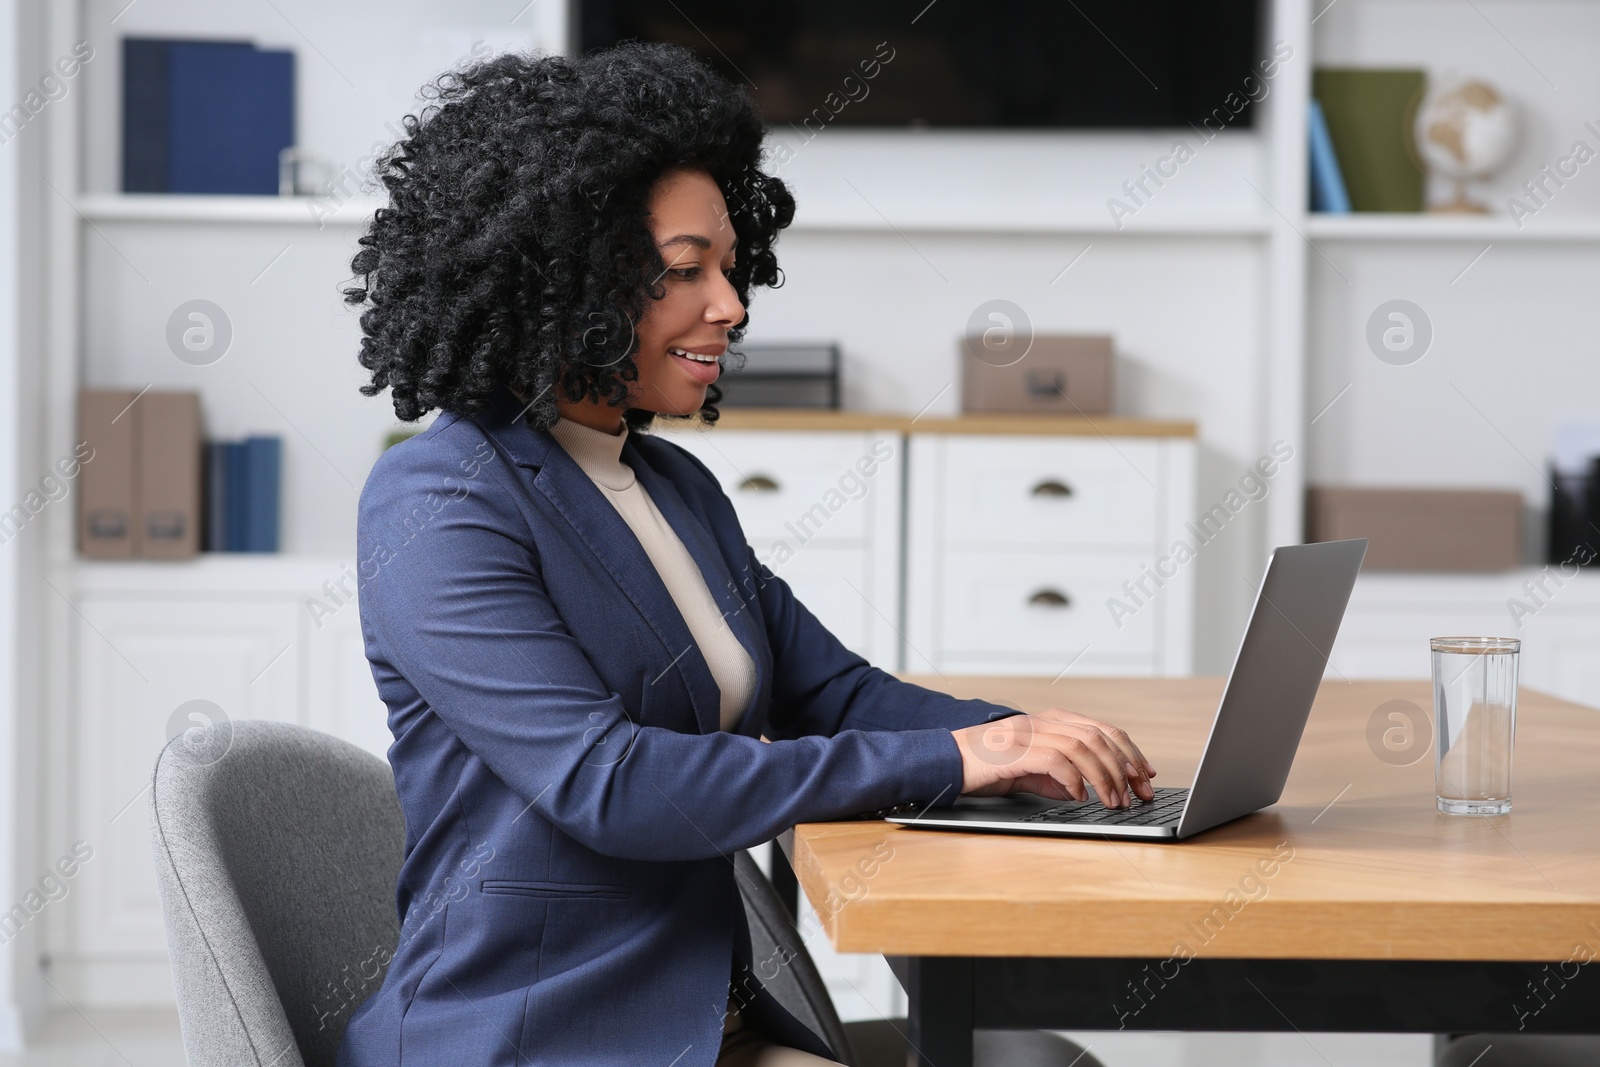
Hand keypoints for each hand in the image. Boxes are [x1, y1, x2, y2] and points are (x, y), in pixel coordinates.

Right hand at [951, 709, 1156, 808]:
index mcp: (1052, 721)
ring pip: (1083, 747)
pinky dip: (1073, 780)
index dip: (1130, 752)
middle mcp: (1044, 722)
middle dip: (1126, 767)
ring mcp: (1029, 733)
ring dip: (1105, 777)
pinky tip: (1079, 798)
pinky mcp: (1015, 750)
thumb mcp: (1032, 770)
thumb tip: (1087, 791)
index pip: (1103, 730)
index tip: (1146, 775)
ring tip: (1113, 802)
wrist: (948, 761)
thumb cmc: (989, 766)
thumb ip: (1060, 775)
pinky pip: (1055, 760)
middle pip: (1099, 737)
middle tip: (1139, 795)